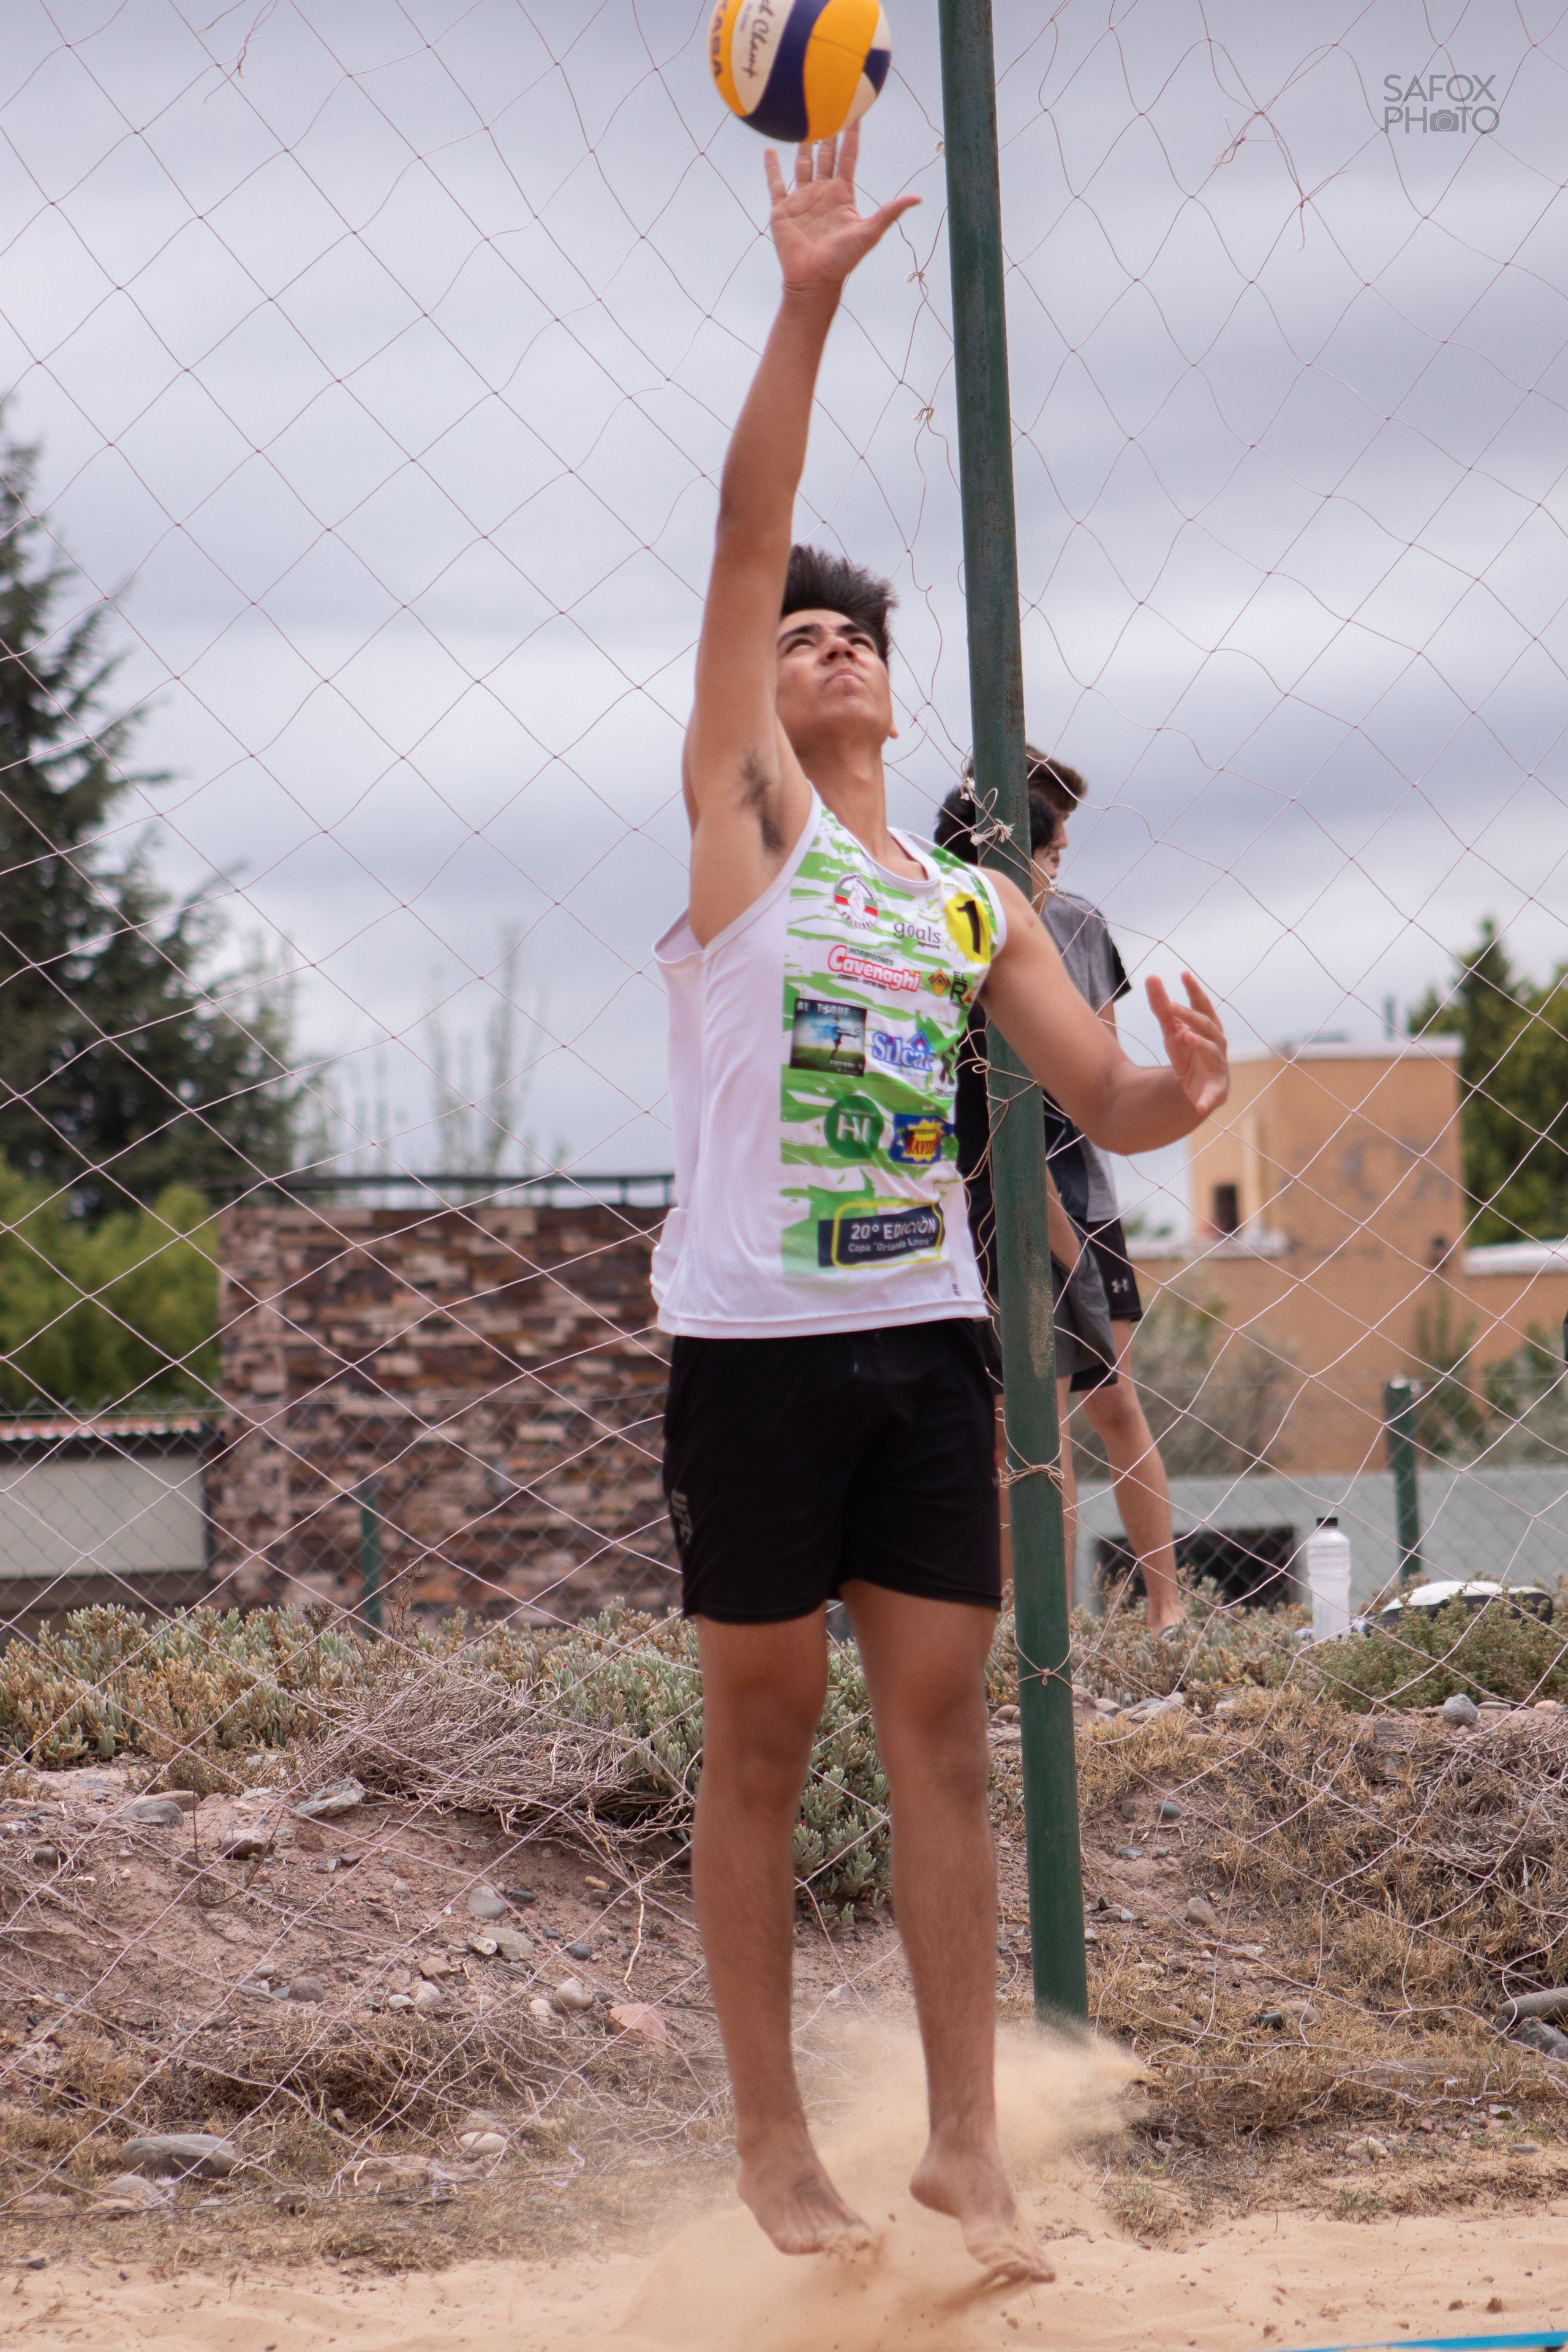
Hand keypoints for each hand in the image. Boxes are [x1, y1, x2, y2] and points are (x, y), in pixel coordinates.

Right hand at [764, 124, 918, 292]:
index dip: (852, 135)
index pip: (848, 157)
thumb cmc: (842, 260)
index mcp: (842, 194)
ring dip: (803, 145)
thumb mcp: (869, 232)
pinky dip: (771, 168)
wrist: (814, 280)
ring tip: (803, 122)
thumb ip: (890, 212)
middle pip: (825, 155)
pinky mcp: (782, 210)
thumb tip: (918, 198)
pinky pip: (776, 184)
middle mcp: (822, 192)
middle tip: (829, 105)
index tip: (856, 112)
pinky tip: (769, 152)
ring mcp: (802, 200)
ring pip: (802, 164)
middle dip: (829, 132)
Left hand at [1146, 972, 1228, 1121]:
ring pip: (1213, 1053)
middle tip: (1173, 1007)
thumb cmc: (1187, 1053)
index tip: (1183, 974)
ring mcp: (1218, 1067)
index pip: (1203, 1006)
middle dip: (1192, 1017)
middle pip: (1207, 1027)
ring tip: (1184, 1037)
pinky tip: (1199, 1106)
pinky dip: (1207, 1100)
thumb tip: (1151, 976)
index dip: (1195, 991)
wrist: (1195, 1089)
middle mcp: (1217, 1044)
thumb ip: (1162, 1006)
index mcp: (1208, 1028)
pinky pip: (1212, 1096)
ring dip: (1201, 1045)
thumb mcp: (1171, 1031)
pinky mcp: (1216, 1091)